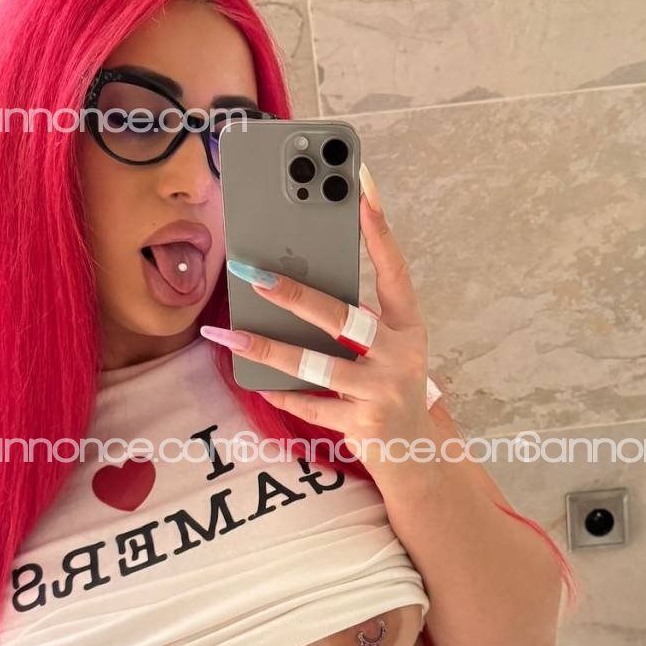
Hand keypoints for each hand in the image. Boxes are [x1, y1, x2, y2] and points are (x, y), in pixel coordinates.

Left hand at [202, 167, 433, 469]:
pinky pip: (312, 405)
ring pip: (317, 365)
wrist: (416, 456)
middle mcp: (400, 356)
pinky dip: (283, 394)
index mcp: (409, 328)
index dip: (379, 232)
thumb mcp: (386, 350)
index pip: (394, 272)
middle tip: (253, 274)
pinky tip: (257, 384)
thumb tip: (294, 285)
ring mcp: (382, 391)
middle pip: (342, 318)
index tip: (362, 189)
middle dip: (294, 294)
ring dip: (267, 350)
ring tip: (229, 335)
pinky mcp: (363, 424)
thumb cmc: (391, 390)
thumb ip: (356, 322)